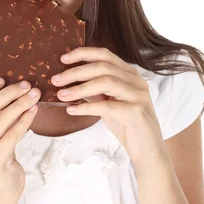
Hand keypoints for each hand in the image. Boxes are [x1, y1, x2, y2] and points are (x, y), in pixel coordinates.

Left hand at [51, 47, 167, 168]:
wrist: (147, 149)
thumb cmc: (126, 124)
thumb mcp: (107, 102)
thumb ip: (93, 89)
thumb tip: (68, 79)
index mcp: (129, 73)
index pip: (105, 55)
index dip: (83, 54)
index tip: (63, 59)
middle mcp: (136, 80)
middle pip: (102, 67)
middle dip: (76, 72)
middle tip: (56, 80)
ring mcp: (138, 95)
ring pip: (106, 82)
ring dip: (79, 88)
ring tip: (61, 95)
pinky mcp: (136, 112)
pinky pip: (107, 106)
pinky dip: (87, 107)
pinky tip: (72, 110)